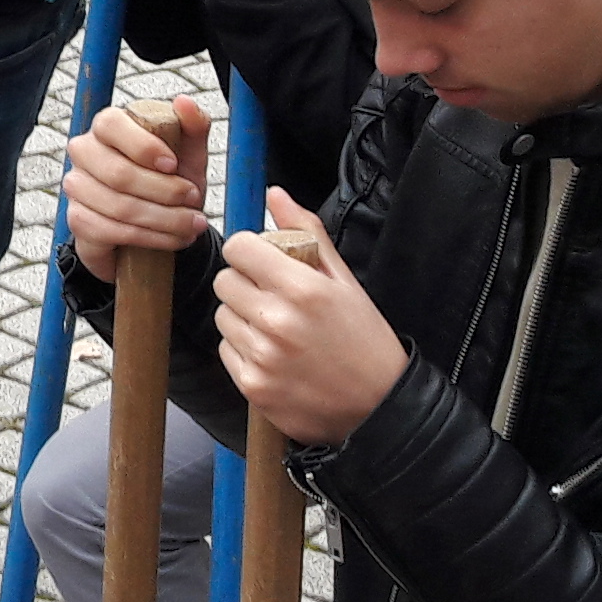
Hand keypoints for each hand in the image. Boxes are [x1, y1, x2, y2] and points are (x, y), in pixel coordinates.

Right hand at [64, 93, 213, 282]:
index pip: (111, 125)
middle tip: (194, 200)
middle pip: (118, 173)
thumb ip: (193, 126)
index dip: (144, 146)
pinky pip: (111, 231)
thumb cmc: (168, 181)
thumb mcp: (189, 154)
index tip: (174, 165)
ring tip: (192, 225)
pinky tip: (173, 238)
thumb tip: (184, 101)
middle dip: (165, 191)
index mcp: (108, 127)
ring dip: (164, 220)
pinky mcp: (77, 220)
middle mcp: (84, 152)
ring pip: (119, 206)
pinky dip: (150, 238)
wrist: (155, 227)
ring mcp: (76, 187)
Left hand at [214, 190, 407, 447]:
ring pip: (222, 315)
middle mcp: (278, 321)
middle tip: (272, 295)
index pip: (239, 247)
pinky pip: (226, 349)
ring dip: (242, 316)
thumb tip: (274, 194)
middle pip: (225, 280)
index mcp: (303, 289)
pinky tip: (274, 353)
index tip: (263, 261)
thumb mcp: (345, 281)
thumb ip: (307, 233)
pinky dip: (243, 348)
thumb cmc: (365, 340)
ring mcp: (262, 356)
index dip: (249, 251)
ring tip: (277, 327)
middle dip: (244, 282)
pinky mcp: (252, 386)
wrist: (379, 408)